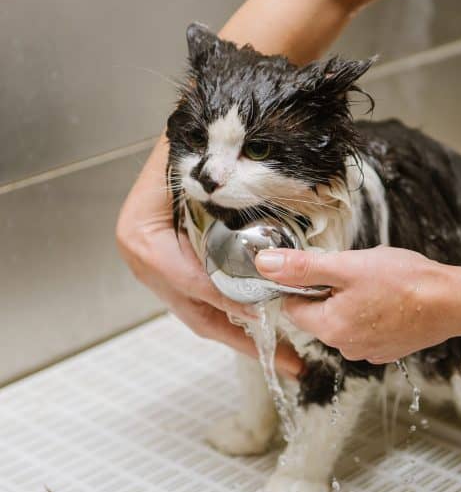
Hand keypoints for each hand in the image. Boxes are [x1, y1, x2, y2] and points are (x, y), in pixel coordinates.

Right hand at [116, 141, 303, 376]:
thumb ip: (221, 196)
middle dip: (243, 339)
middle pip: (196, 311)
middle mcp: (145, 258)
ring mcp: (158, 270)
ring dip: (243, 335)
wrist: (189, 132)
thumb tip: (260, 243)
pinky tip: (264, 329)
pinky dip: (236, 317)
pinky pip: (206, 304)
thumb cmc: (193, 144)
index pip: (187, 279)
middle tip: (286, 359)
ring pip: (203, 314)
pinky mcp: (176, 272)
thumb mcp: (202, 171)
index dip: (224, 297)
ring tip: (283, 354)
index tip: (260, 311)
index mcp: (142, 235)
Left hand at [255, 246, 453, 362]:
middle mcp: (345, 347)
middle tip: (358, 274)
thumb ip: (303, 267)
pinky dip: (372, 315)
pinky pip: (366, 330)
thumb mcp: (347, 265)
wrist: (451, 302)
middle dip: (331, 293)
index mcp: (329, 327)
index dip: (305, 284)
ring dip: (352, 303)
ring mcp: (368, 352)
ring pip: (343, 322)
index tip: (328, 270)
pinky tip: (391, 301)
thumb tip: (265, 265)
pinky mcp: (387, 351)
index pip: (292, 307)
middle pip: (319, 315)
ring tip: (379, 286)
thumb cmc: (403, 281)